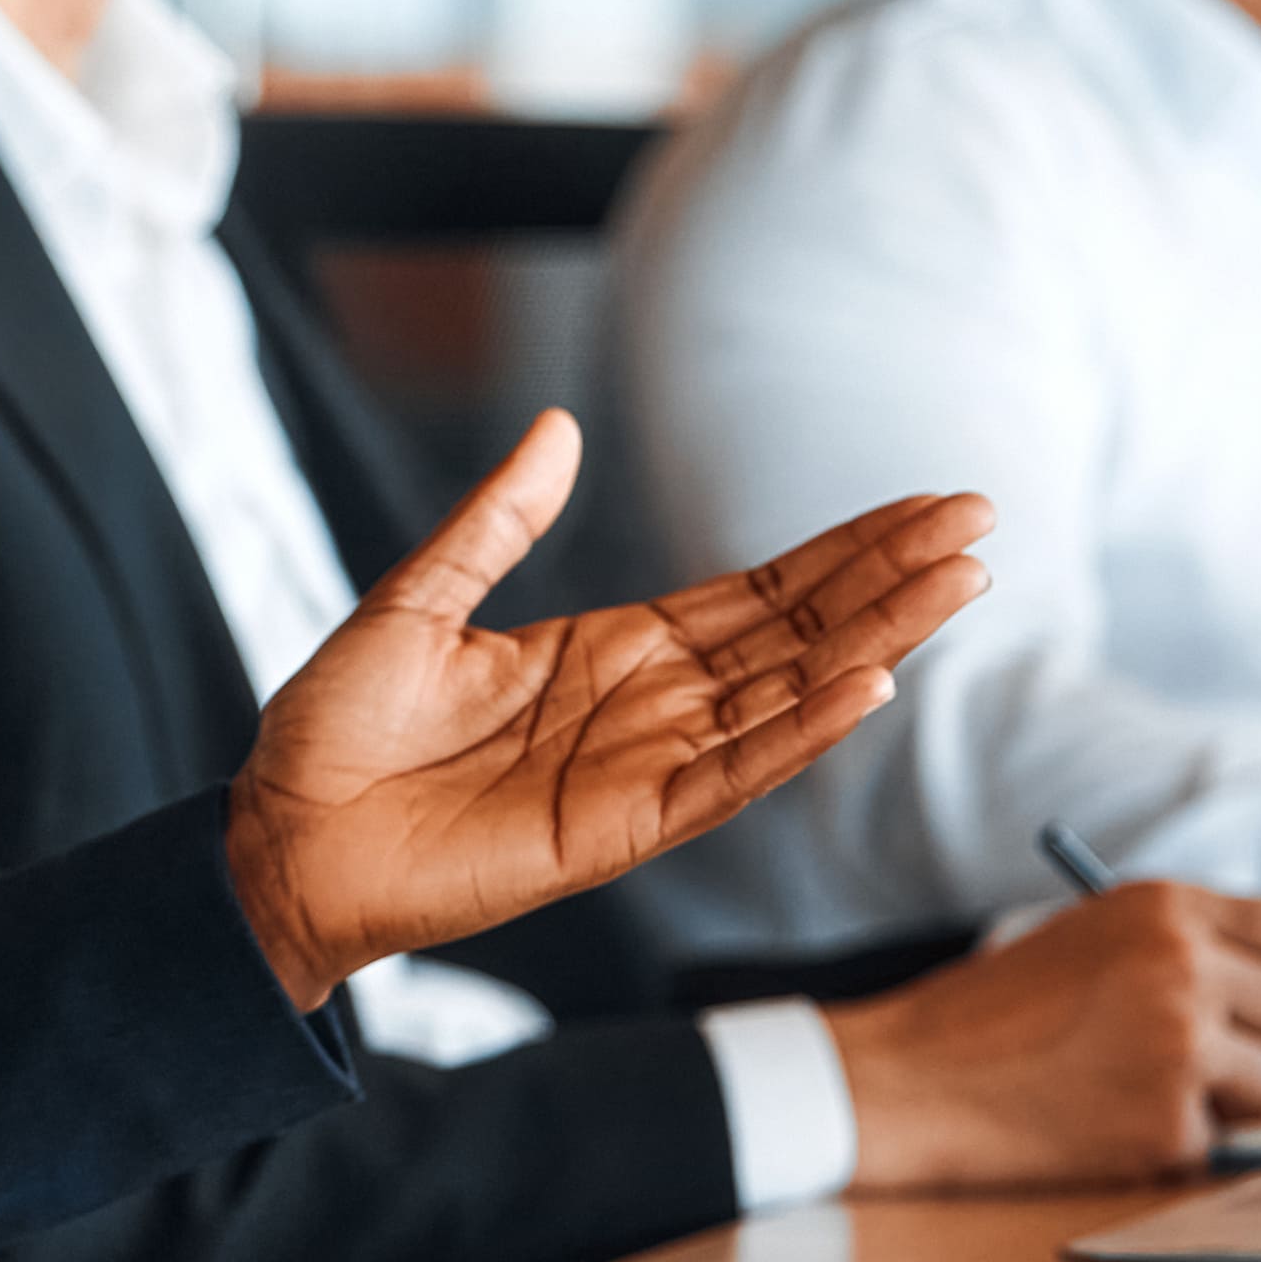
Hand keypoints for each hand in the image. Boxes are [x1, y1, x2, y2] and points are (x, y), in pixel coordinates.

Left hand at [218, 412, 990, 1007]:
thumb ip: (498, 522)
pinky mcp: (619, 828)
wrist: (279, 835)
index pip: (760, 595)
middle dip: (889, 582)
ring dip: (873, 647)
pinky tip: (865, 691)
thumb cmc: (335, 731)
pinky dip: (798, 738)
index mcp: (613, 652)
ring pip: (786, 700)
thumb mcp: (419, 600)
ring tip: (957, 588)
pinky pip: (728, 779)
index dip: (845, 552)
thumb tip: (557, 425)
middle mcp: (649, 708)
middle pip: (799, 637)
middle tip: (981, 527)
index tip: (930, 508)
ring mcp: (643, 769)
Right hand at [825, 885, 1260, 1189]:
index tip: (1256, 999)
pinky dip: (1171, 1143)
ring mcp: (1182, 1047)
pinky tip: (1101, 1122)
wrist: (906, 1079)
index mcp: (1165, 906)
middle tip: (1195, 1057)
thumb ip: (1187, 945)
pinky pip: (1219, 1142)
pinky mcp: (1168, 1124)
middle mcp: (1186, 966)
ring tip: (1144, 1086)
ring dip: (1233, 1101)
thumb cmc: (991, 1012)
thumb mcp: (1093, 939)